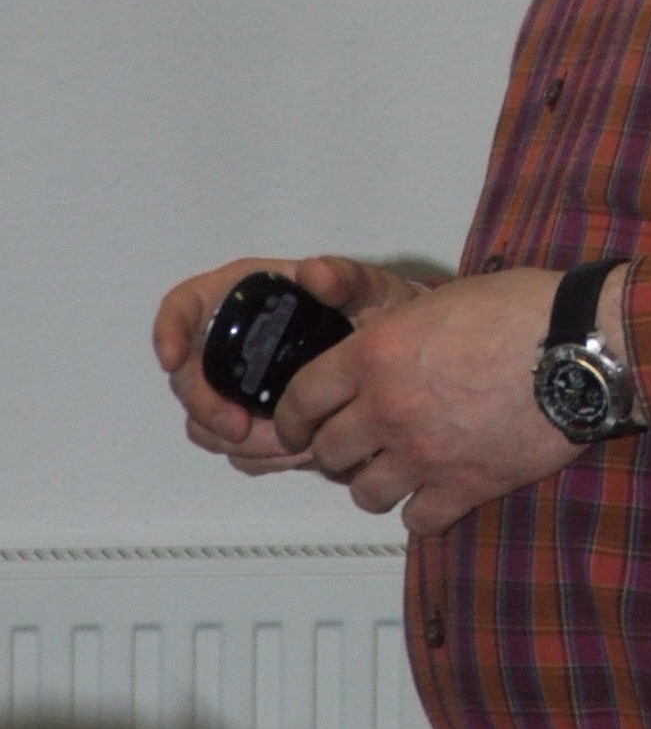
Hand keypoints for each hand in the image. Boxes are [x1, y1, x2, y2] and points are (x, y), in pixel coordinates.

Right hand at [152, 255, 421, 476]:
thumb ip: (348, 278)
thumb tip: (314, 272)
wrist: (405, 361)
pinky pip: (239, 449)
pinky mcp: (259, 421)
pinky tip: (300, 452)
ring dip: (239, 442)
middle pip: (189, 378)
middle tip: (245, 429)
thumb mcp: (373, 290)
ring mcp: (242, 386)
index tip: (172, 360)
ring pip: (207, 423)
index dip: (168, 329)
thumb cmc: (382, 312)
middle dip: (209, 409)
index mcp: (249, 297)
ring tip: (293, 445)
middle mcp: (235, 341)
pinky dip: (260, 457)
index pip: (185, 306)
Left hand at [270, 267, 595, 533]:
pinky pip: (418, 521)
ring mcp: (423, 455)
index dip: (291, 417)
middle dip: (335, 450)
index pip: (301, 399)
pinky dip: (423, 510)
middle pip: (328, 453)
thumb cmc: (518, 309)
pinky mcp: (463, 488)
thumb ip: (397, 333)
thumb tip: (383, 351)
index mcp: (374, 354)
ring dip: (376, 482)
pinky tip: (437, 492)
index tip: (296, 425)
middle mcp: (387, 410)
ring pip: (366, 494)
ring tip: (397, 470)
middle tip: (355, 445)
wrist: (577, 348)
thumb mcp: (440, 300)